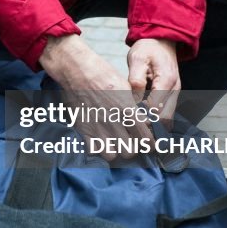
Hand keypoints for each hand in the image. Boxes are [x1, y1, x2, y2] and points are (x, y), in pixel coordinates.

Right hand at [40, 35, 156, 159]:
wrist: (77, 71)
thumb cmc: (103, 75)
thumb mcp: (126, 87)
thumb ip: (135, 107)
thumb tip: (145, 121)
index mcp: (128, 111)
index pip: (146, 140)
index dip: (149, 143)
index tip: (147, 141)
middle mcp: (114, 123)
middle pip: (129, 152)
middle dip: (132, 148)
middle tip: (129, 140)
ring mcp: (98, 128)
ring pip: (112, 156)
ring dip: (114, 150)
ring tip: (114, 141)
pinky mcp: (84, 130)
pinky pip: (94, 151)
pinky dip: (98, 148)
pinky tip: (100, 139)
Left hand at [128, 38, 180, 126]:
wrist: (161, 41)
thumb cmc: (148, 48)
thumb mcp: (137, 59)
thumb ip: (136, 79)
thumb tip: (135, 100)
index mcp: (166, 80)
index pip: (156, 109)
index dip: (142, 117)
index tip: (128, 118)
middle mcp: (174, 90)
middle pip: (165, 119)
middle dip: (149, 125)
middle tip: (131, 125)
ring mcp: (175, 94)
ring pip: (167, 119)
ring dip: (153, 123)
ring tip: (135, 123)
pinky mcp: (171, 96)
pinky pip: (166, 113)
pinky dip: (155, 118)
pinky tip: (141, 117)